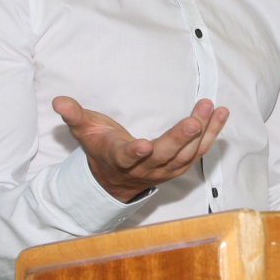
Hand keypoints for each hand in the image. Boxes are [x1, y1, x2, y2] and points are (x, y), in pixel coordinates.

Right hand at [52, 96, 228, 202]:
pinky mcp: (180, 166)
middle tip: (195, 119)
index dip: (134, 153)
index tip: (143, 146)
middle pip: (165, 155)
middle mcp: (145, 169)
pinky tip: (221, 113)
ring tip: (210, 108)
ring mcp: (165, 170)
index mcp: (119, 159)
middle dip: (180, 138)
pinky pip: (199, 151)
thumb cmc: (101, 146)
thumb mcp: (85, 131)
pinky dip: (212, 134)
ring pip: (186, 154)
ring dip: (201, 132)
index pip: (127, 158)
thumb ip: (74, 115)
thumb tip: (59, 101)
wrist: (114, 178)